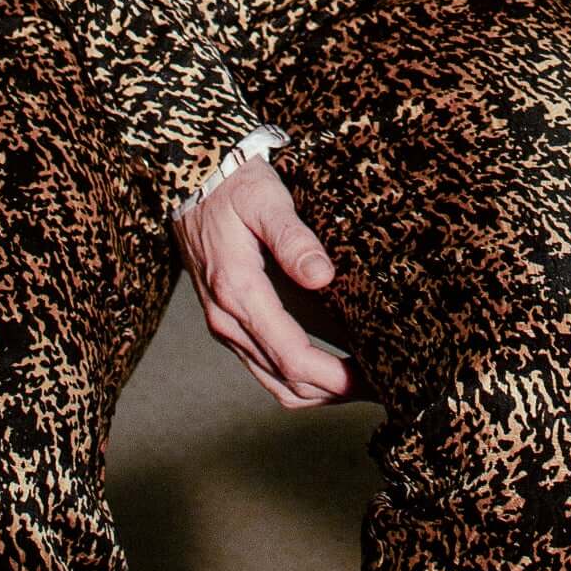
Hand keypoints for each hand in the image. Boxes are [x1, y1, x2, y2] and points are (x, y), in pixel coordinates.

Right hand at [171, 159, 356, 409]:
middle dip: (334, 391)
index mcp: (238, 292)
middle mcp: (228, 319)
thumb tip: (323, 276)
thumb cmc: (231, 185)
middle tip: (381, 385)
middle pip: (285, 380)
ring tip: (362, 381)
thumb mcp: (264, 198)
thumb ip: (293, 238)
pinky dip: (300, 375)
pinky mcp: (231, 320)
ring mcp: (227, 324)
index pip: (291, 356)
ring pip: (274, 381)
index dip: (333, 376)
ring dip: (318, 391)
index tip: (369, 378)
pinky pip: (266, 365)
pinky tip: (333, 364)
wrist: (190, 179)